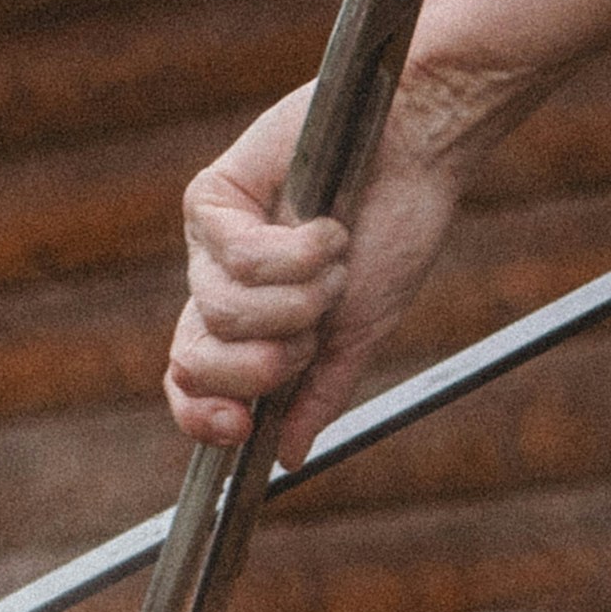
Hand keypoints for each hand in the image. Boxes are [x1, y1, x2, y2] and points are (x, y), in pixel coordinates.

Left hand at [161, 75, 478, 450]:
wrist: (419, 153)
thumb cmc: (394, 235)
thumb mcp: (359, 331)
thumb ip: (318, 391)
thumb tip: (286, 458)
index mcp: (247, 325)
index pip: (191, 385)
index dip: (202, 417)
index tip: (244, 426)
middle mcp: (217, 284)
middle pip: (191, 358)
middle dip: (265, 359)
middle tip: (315, 326)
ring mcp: (209, 242)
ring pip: (220, 310)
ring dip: (298, 298)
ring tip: (335, 259)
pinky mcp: (211, 197)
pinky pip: (235, 257)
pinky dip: (298, 252)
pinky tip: (327, 226)